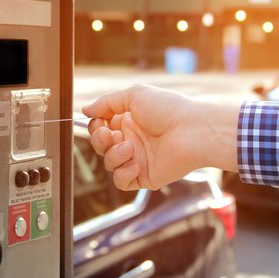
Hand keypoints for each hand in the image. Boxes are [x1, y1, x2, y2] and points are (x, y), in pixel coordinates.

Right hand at [82, 84, 239, 189]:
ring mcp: (138, 159)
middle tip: (111, 135)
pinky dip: (122, 174)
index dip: (96, 126)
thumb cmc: (168, 109)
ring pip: (109, 164)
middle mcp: (132, 140)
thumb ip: (107, 102)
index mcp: (129, 121)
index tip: (100, 122)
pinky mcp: (145, 176)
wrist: (192, 130)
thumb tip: (86, 110)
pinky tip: (134, 163)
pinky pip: (121, 182)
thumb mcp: (134, 95)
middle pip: (101, 146)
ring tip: (130, 147)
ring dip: (113, 155)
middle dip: (100, 141)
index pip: (101, 127)